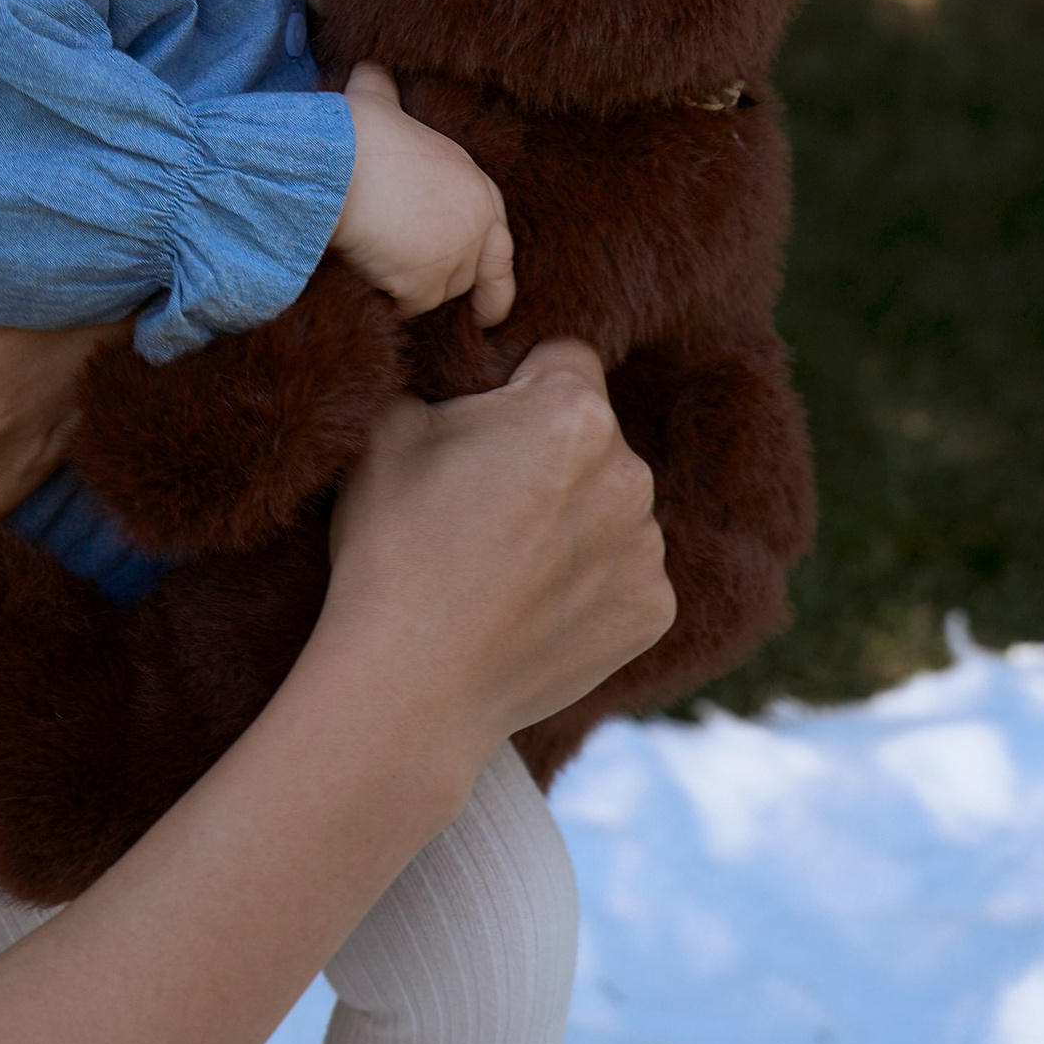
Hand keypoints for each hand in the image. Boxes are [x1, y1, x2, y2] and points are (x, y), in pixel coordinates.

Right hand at [317, 338, 670, 755]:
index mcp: (575, 412)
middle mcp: (632, 474)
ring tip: (505, 563)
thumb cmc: (394, 547)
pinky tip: (532, 605)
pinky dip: (588, 584)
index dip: (518, 385)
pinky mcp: (654, 613)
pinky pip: (623, 573)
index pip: (563, 360)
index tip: (483, 428)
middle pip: (593, 437)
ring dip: (574, 520)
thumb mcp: (389, 427)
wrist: (412, 683)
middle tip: (483, 502)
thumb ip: (440, 380)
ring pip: (611, 506)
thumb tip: (456, 374)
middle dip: (550, 454)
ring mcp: (648, 550)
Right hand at [332, 59, 515, 324]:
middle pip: (471, 274)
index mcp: (477, 185)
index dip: (491, 266)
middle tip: (444, 304)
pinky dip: (383, 301)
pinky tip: (361, 280)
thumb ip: (383, 88)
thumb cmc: (354, 131)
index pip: (498, 237)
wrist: (337, 162)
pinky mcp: (424, 286)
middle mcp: (477, 225)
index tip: (486, 295)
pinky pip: (403, 308)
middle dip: (457, 290)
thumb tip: (369, 64)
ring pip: (434, 296)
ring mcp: (454, 259)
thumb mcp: (377, 100)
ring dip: (409, 293)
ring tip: (376, 270)